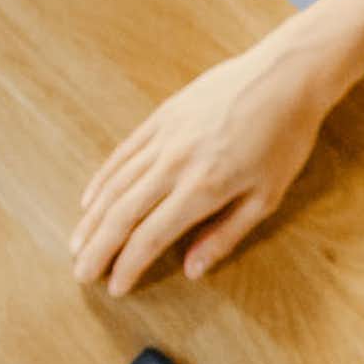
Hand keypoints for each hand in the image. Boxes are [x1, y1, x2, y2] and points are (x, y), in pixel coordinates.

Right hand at [68, 30, 341, 295]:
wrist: (285, 76)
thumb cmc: (285, 139)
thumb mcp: (267, 195)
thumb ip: (226, 234)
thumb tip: (192, 270)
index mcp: (204, 188)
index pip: (151, 236)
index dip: (128, 265)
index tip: (114, 287)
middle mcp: (174, 163)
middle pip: (122, 215)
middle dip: (97, 249)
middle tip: (81, 274)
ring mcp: (164, 137)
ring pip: (115, 185)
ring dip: (92, 219)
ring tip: (77, 245)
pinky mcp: (161, 116)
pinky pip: (122, 154)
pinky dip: (102, 180)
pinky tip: (89, 200)